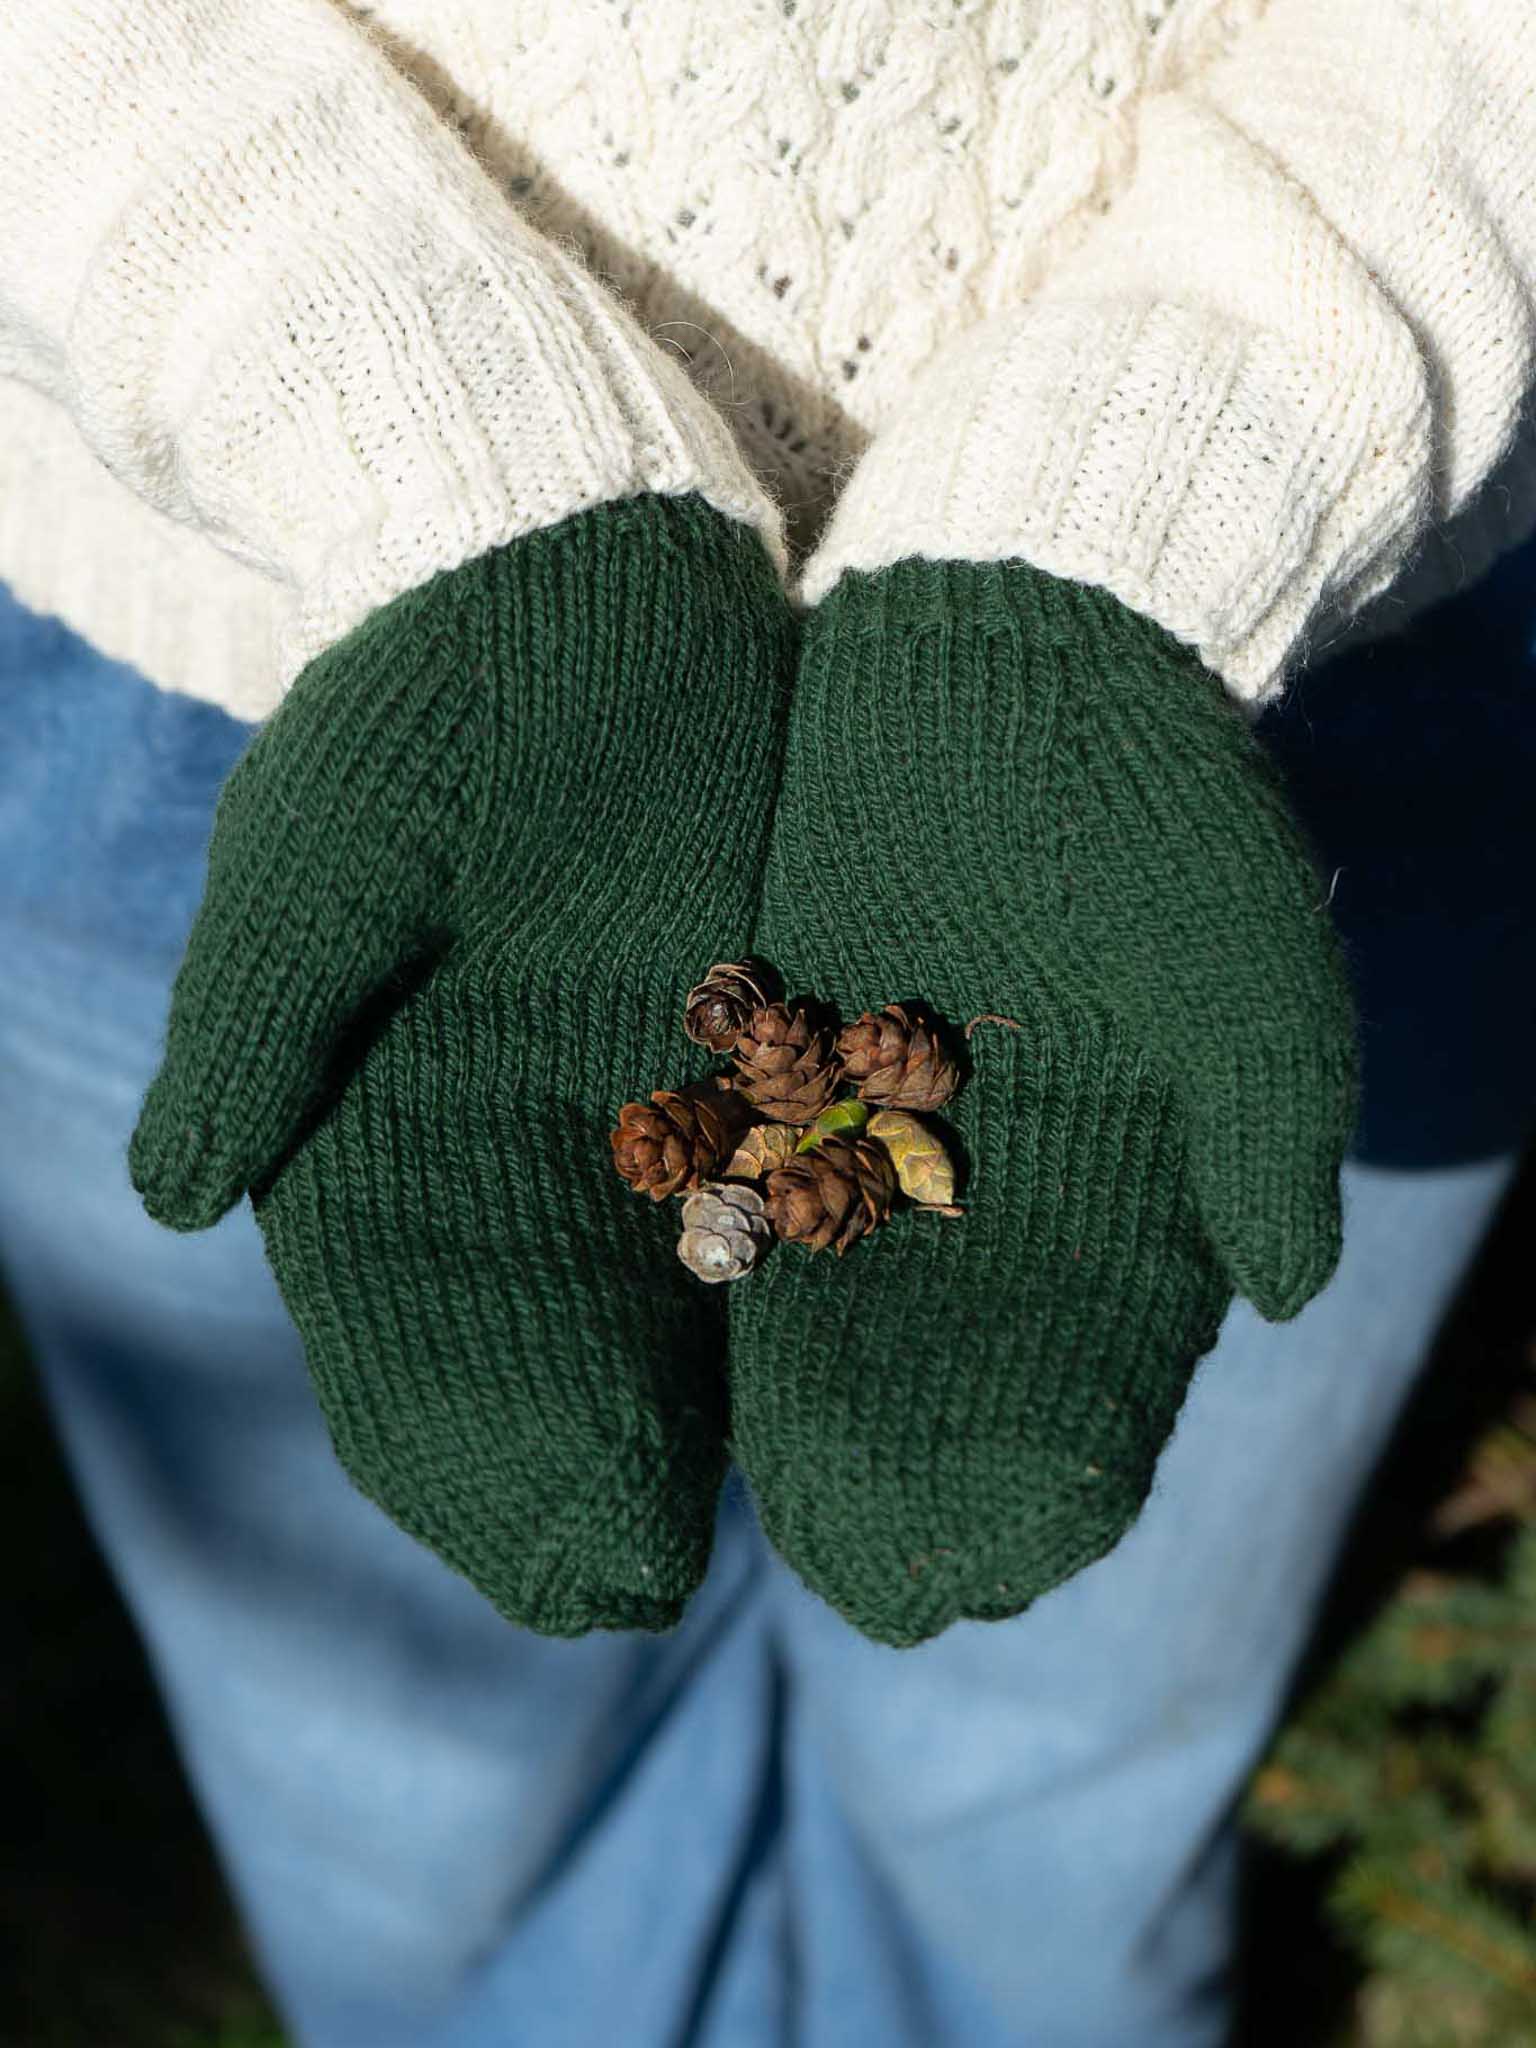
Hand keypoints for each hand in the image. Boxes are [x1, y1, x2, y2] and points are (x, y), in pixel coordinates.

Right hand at [131, 495, 794, 1634]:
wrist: (587, 569)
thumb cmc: (437, 689)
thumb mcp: (331, 845)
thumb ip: (264, 1015)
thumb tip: (171, 1196)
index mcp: (377, 1114)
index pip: (402, 1329)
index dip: (458, 1449)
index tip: (539, 1550)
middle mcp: (507, 1138)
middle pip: (536, 1348)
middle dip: (576, 1471)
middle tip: (641, 1587)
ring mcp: (635, 1101)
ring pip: (664, 1299)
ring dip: (699, 1420)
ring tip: (763, 1531)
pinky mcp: (750, 1043)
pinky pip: (781, 1190)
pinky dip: (803, 1287)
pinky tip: (847, 1379)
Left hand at [730, 559, 1355, 1645]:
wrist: (1018, 633)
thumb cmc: (1153, 792)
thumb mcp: (1247, 953)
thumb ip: (1275, 1122)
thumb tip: (1288, 1289)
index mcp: (1126, 1151)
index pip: (1103, 1346)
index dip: (1066, 1454)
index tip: (1014, 1552)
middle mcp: (1005, 1146)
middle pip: (964, 1340)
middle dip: (924, 1458)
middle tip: (877, 1579)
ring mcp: (895, 1093)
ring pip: (854, 1276)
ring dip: (819, 1391)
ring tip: (775, 1512)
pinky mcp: (798, 1026)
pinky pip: (763, 1165)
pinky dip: (742, 1256)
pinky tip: (703, 1348)